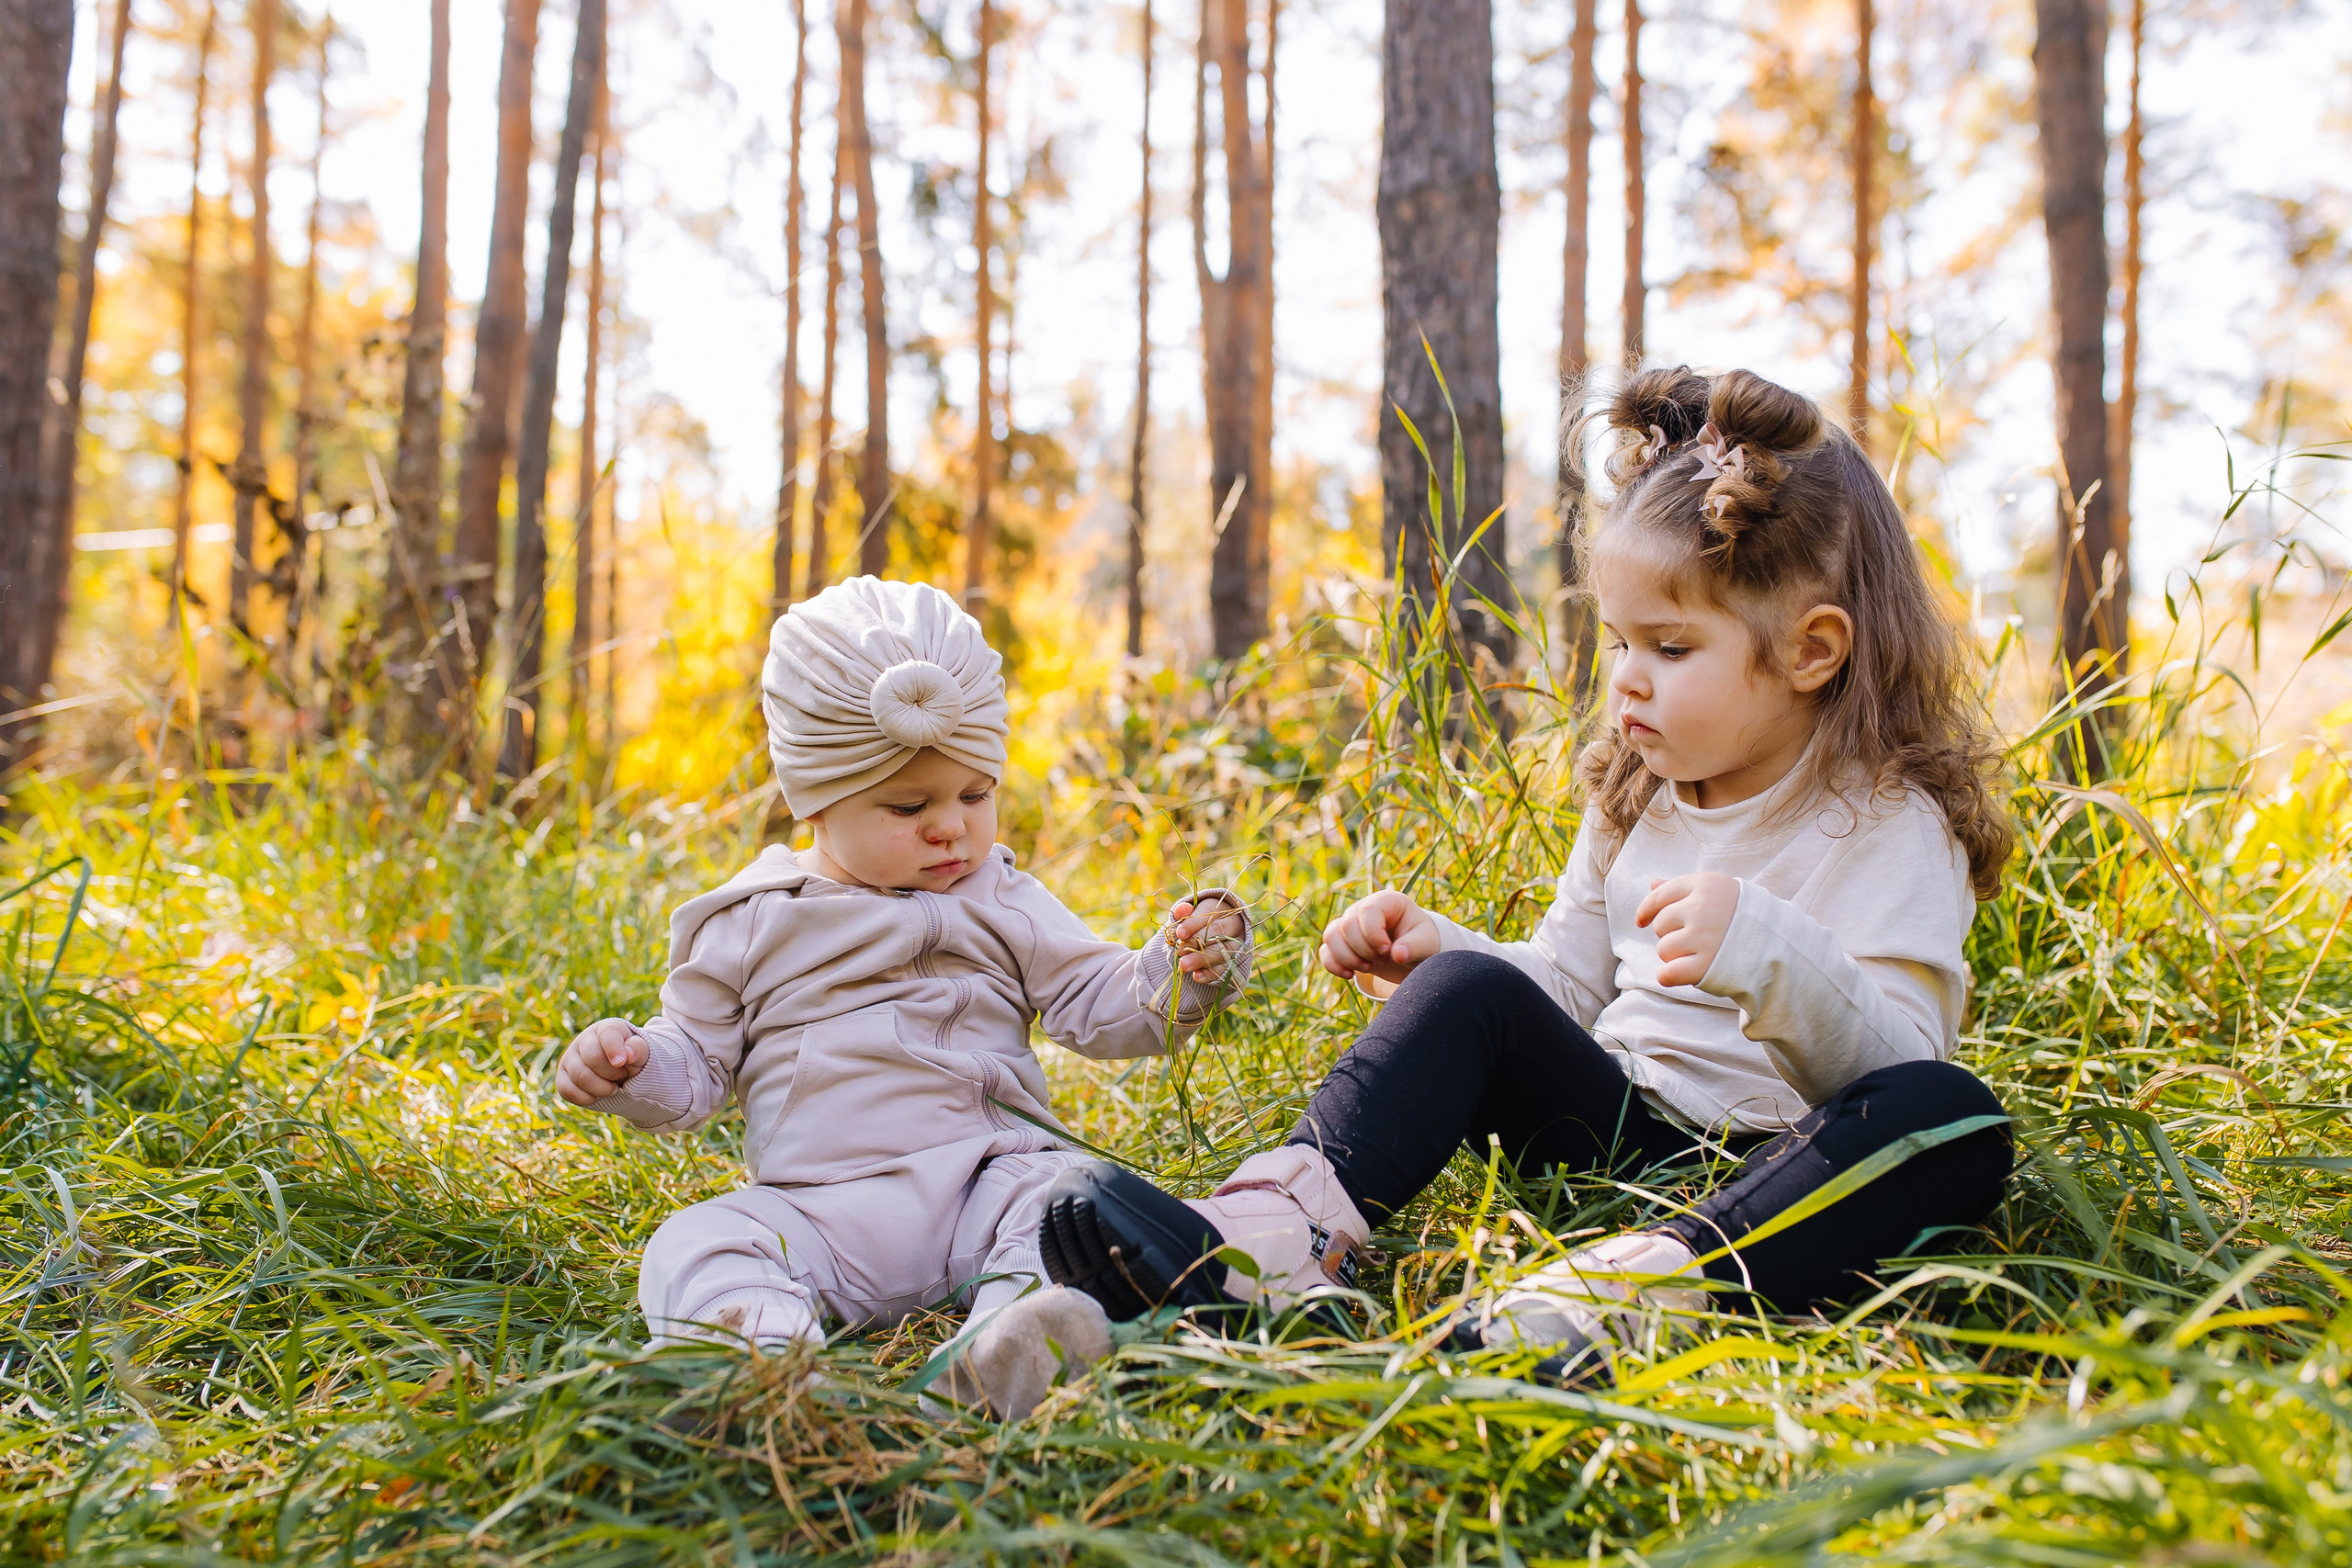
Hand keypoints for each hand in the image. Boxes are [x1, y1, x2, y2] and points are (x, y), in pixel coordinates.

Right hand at [557, 1017, 647, 1105]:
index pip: (607, 1035)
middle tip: (622, 1076)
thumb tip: (628, 1054)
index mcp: (605, 1028)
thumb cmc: (631, 1058)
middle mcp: (583, 1040)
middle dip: (612, 1074)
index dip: (614, 1050)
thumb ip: (638, 1049)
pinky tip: (597, 1096)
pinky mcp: (562, 1077)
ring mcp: (569, 1058)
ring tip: (612, 1088)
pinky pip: (567, 1091)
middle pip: (593, 1058)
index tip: (621, 1063)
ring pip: (580, 1077)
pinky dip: (586, 1098)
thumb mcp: (640, 1052)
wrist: (620, 1073)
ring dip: (601, 1089)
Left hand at [1167, 894, 1247, 982]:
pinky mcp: (1239, 959)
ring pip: (1224, 950)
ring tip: (1185, 966)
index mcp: (1221, 907)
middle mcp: (1234, 923)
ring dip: (1203, 959)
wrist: (1214, 937)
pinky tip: (1197, 976)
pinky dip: (1212, 973)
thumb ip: (1185, 912)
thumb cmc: (1198, 924)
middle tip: (1180, 951)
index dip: (1193, 923)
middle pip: (1219, 930)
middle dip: (1198, 941)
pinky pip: (1228, 967)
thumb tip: (1181, 910)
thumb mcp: (1191, 915)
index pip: (1209, 912)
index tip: (1180, 934)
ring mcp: (1239, 941)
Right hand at [1318, 889, 1440, 985]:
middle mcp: (1363, 908)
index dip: (1373, 935)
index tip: (1388, 952)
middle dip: (1363, 949)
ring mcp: (1349, 924)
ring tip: (1367, 968)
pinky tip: (1350, 975)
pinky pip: (1325, 951)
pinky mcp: (1341, 942)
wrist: (1412, 954)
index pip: (1368, 910)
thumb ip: (1414, 946)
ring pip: (1331, 936)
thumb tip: (1398, 955)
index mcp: (1386, 901)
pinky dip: (1334, 965)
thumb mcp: (1426, 942)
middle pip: (1347, 925)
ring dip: (1347, 958)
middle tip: (1383, 960)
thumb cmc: (1420, 942)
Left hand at [1634, 873, 1739, 987]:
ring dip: (1675, 956)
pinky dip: (1669, 977)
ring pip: (1663, 949)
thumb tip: (1652, 883)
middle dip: (1672, 934)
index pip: (1658, 896)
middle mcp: (1702, 908)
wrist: (1781, 946)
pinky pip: (1667, 974)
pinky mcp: (1705, 966)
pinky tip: (1682, 973)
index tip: (1641, 921)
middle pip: (1660, 925)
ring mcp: (1704, 937)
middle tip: (1697, 939)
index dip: (1645, 910)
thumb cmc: (1744, 917)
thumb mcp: (1717, 892)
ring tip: (1700, 954)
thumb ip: (1683, 888)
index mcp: (1704, 885)